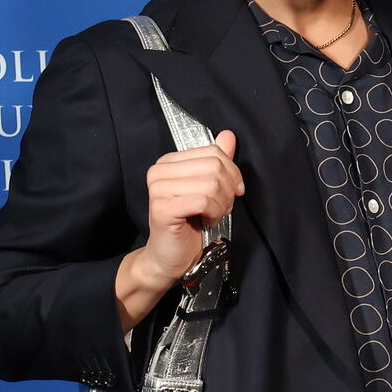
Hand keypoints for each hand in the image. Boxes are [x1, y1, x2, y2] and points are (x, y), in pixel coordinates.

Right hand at [115, 130, 243, 330]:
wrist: (171, 256)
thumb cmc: (191, 222)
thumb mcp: (209, 188)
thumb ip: (217, 161)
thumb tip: (228, 135)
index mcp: (169, 161)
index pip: (213, 152)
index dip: (232, 172)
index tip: (233, 191)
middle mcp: (159, 171)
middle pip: (215, 166)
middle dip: (228, 190)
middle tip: (223, 207)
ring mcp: (158, 189)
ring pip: (211, 183)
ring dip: (222, 204)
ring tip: (214, 214)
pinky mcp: (162, 208)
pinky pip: (203, 201)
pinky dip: (214, 213)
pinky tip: (207, 221)